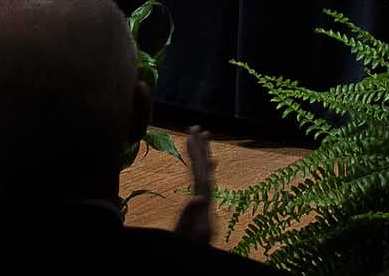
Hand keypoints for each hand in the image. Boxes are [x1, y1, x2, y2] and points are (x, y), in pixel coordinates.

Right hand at [172, 126, 217, 246]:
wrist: (194, 274)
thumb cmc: (183, 257)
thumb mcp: (182, 240)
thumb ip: (188, 221)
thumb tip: (199, 197)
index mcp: (203, 213)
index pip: (202, 176)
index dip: (197, 154)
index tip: (193, 132)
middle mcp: (207, 211)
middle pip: (207, 175)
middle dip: (201, 151)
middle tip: (198, 128)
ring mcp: (204, 216)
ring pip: (206, 182)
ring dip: (203, 161)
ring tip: (202, 142)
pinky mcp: (199, 221)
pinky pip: (203, 192)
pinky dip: (203, 178)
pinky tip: (204, 176)